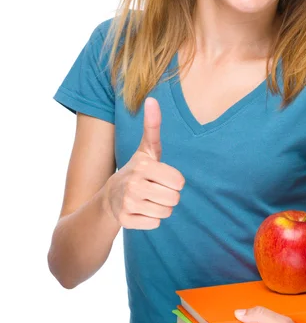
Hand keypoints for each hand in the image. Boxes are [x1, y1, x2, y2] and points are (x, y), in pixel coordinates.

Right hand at [103, 97, 185, 229]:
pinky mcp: (125, 220)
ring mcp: (127, 203)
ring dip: (161, 208)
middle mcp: (133, 184)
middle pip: (174, 199)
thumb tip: (152, 99)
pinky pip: (155, 224)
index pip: (179, 181)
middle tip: (154, 190)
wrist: (110, 197)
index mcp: (143, 165)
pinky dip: (151, 220)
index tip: (161, 177)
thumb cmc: (137, 170)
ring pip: (166, 212)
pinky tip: (140, 211)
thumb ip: (152, 126)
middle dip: (168, 196)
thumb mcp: (146, 149)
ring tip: (148, 200)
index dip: (174, 181)